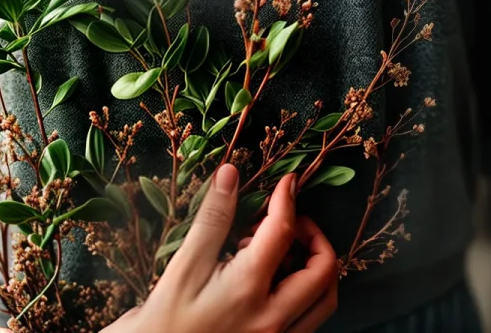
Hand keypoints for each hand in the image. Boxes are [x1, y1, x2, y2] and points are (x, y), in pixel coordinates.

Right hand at [103, 164, 336, 332]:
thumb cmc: (167, 315)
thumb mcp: (186, 263)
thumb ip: (213, 217)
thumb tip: (230, 173)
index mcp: (249, 288)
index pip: (283, 231)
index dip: (287, 199)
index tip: (287, 181)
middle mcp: (273, 318)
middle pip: (323, 270)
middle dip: (313, 235)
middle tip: (288, 220)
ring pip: (323, 299)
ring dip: (315, 265)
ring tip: (284, 249)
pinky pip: (310, 319)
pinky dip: (306, 291)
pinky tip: (276, 278)